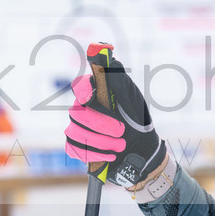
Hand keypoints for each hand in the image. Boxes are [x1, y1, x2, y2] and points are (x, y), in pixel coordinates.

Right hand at [64, 56, 166, 188]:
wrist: (140, 147)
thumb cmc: (136, 119)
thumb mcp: (133, 100)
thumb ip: (121, 82)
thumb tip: (112, 60)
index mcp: (94, 93)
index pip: (79, 86)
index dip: (82, 91)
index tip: (91, 98)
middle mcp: (81, 108)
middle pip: (77, 114)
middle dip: (101, 125)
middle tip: (121, 132)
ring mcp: (75, 127)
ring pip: (75, 133)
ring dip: (101, 141)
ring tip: (120, 145)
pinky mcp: (75, 146)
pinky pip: (74, 149)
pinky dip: (94, 154)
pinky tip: (110, 155)